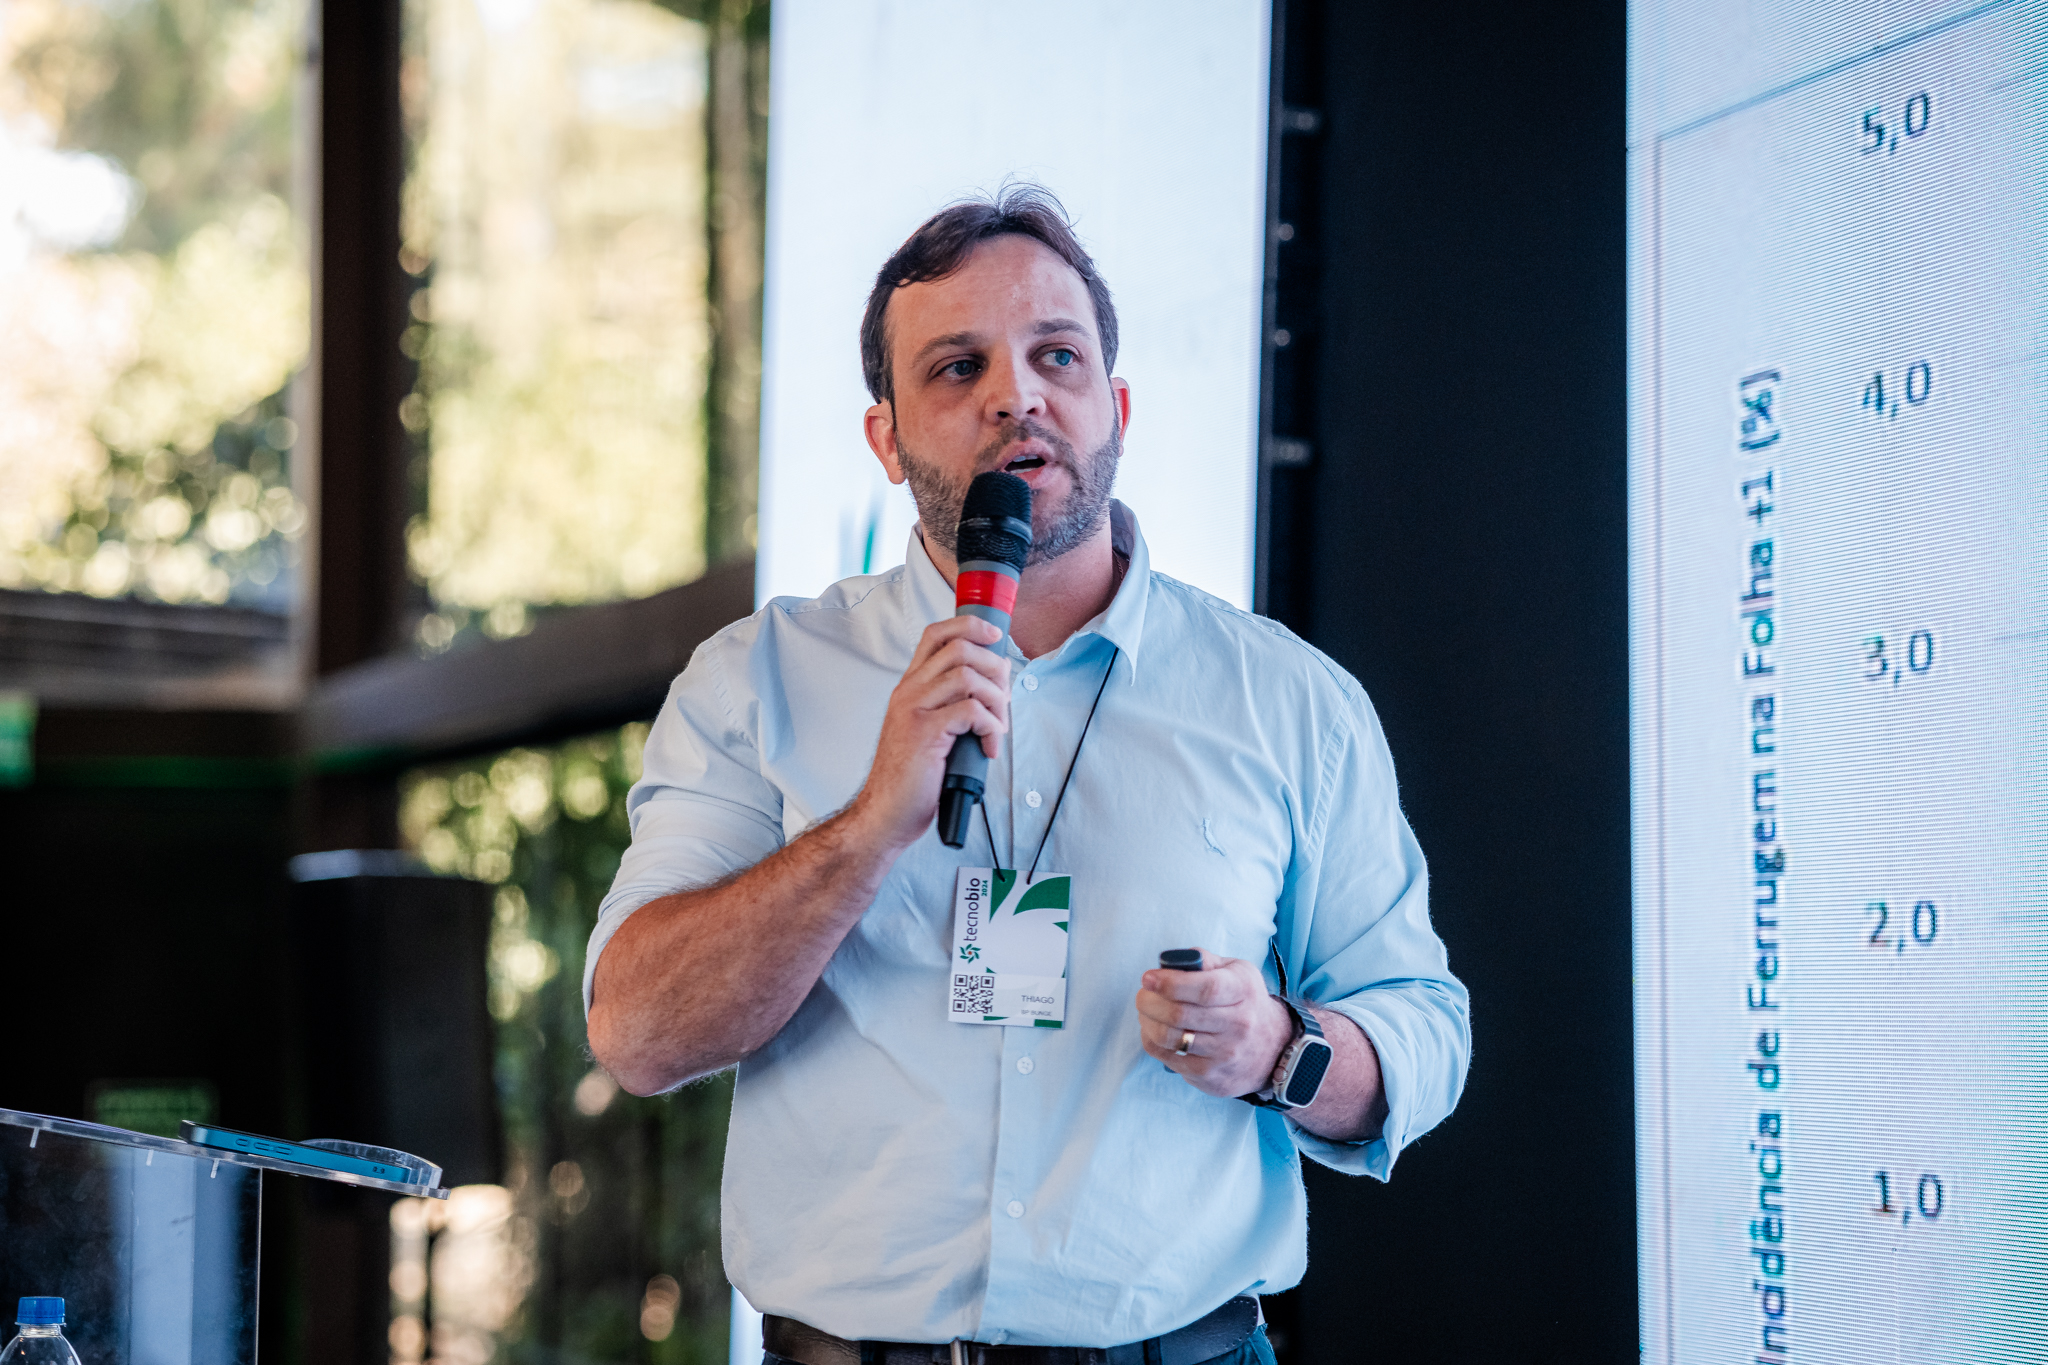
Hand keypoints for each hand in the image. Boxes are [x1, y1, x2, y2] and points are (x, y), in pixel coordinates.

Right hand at [849, 615, 1010, 851]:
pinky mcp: (924, 733)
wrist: (885, 814)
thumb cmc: (912, 777)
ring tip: (998, 727)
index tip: (994, 636)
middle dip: (994, 667)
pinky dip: (990, 727)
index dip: (970, 626)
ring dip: (996, 700)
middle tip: (1004, 697)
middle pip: (958, 647)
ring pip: (968, 677)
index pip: (936, 633)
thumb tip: (994, 681)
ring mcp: (913, 710)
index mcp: (909, 686)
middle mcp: (908, 691)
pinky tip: (989, 748)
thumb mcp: (929, 729)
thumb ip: (952, 703)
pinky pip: (971, 711)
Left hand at [1136, 949, 1295, 1098]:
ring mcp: (1225, 1055)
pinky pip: (1169, 1059)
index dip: (1170, 983)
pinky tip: (1154, 1031)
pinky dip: (1153, 1042)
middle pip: (1180, 1015)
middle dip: (1149, 1002)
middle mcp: (1238, 1025)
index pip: (1205, 989)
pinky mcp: (1211, 1077)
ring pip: (1171, 1039)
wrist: (1273, 1047)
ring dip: (1148, 1022)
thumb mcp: (1236, 972)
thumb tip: (1169, 962)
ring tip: (1146, 1012)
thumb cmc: (1245, 1001)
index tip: (1148, 978)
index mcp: (1243, 991)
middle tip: (1142, 995)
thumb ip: (1204, 961)